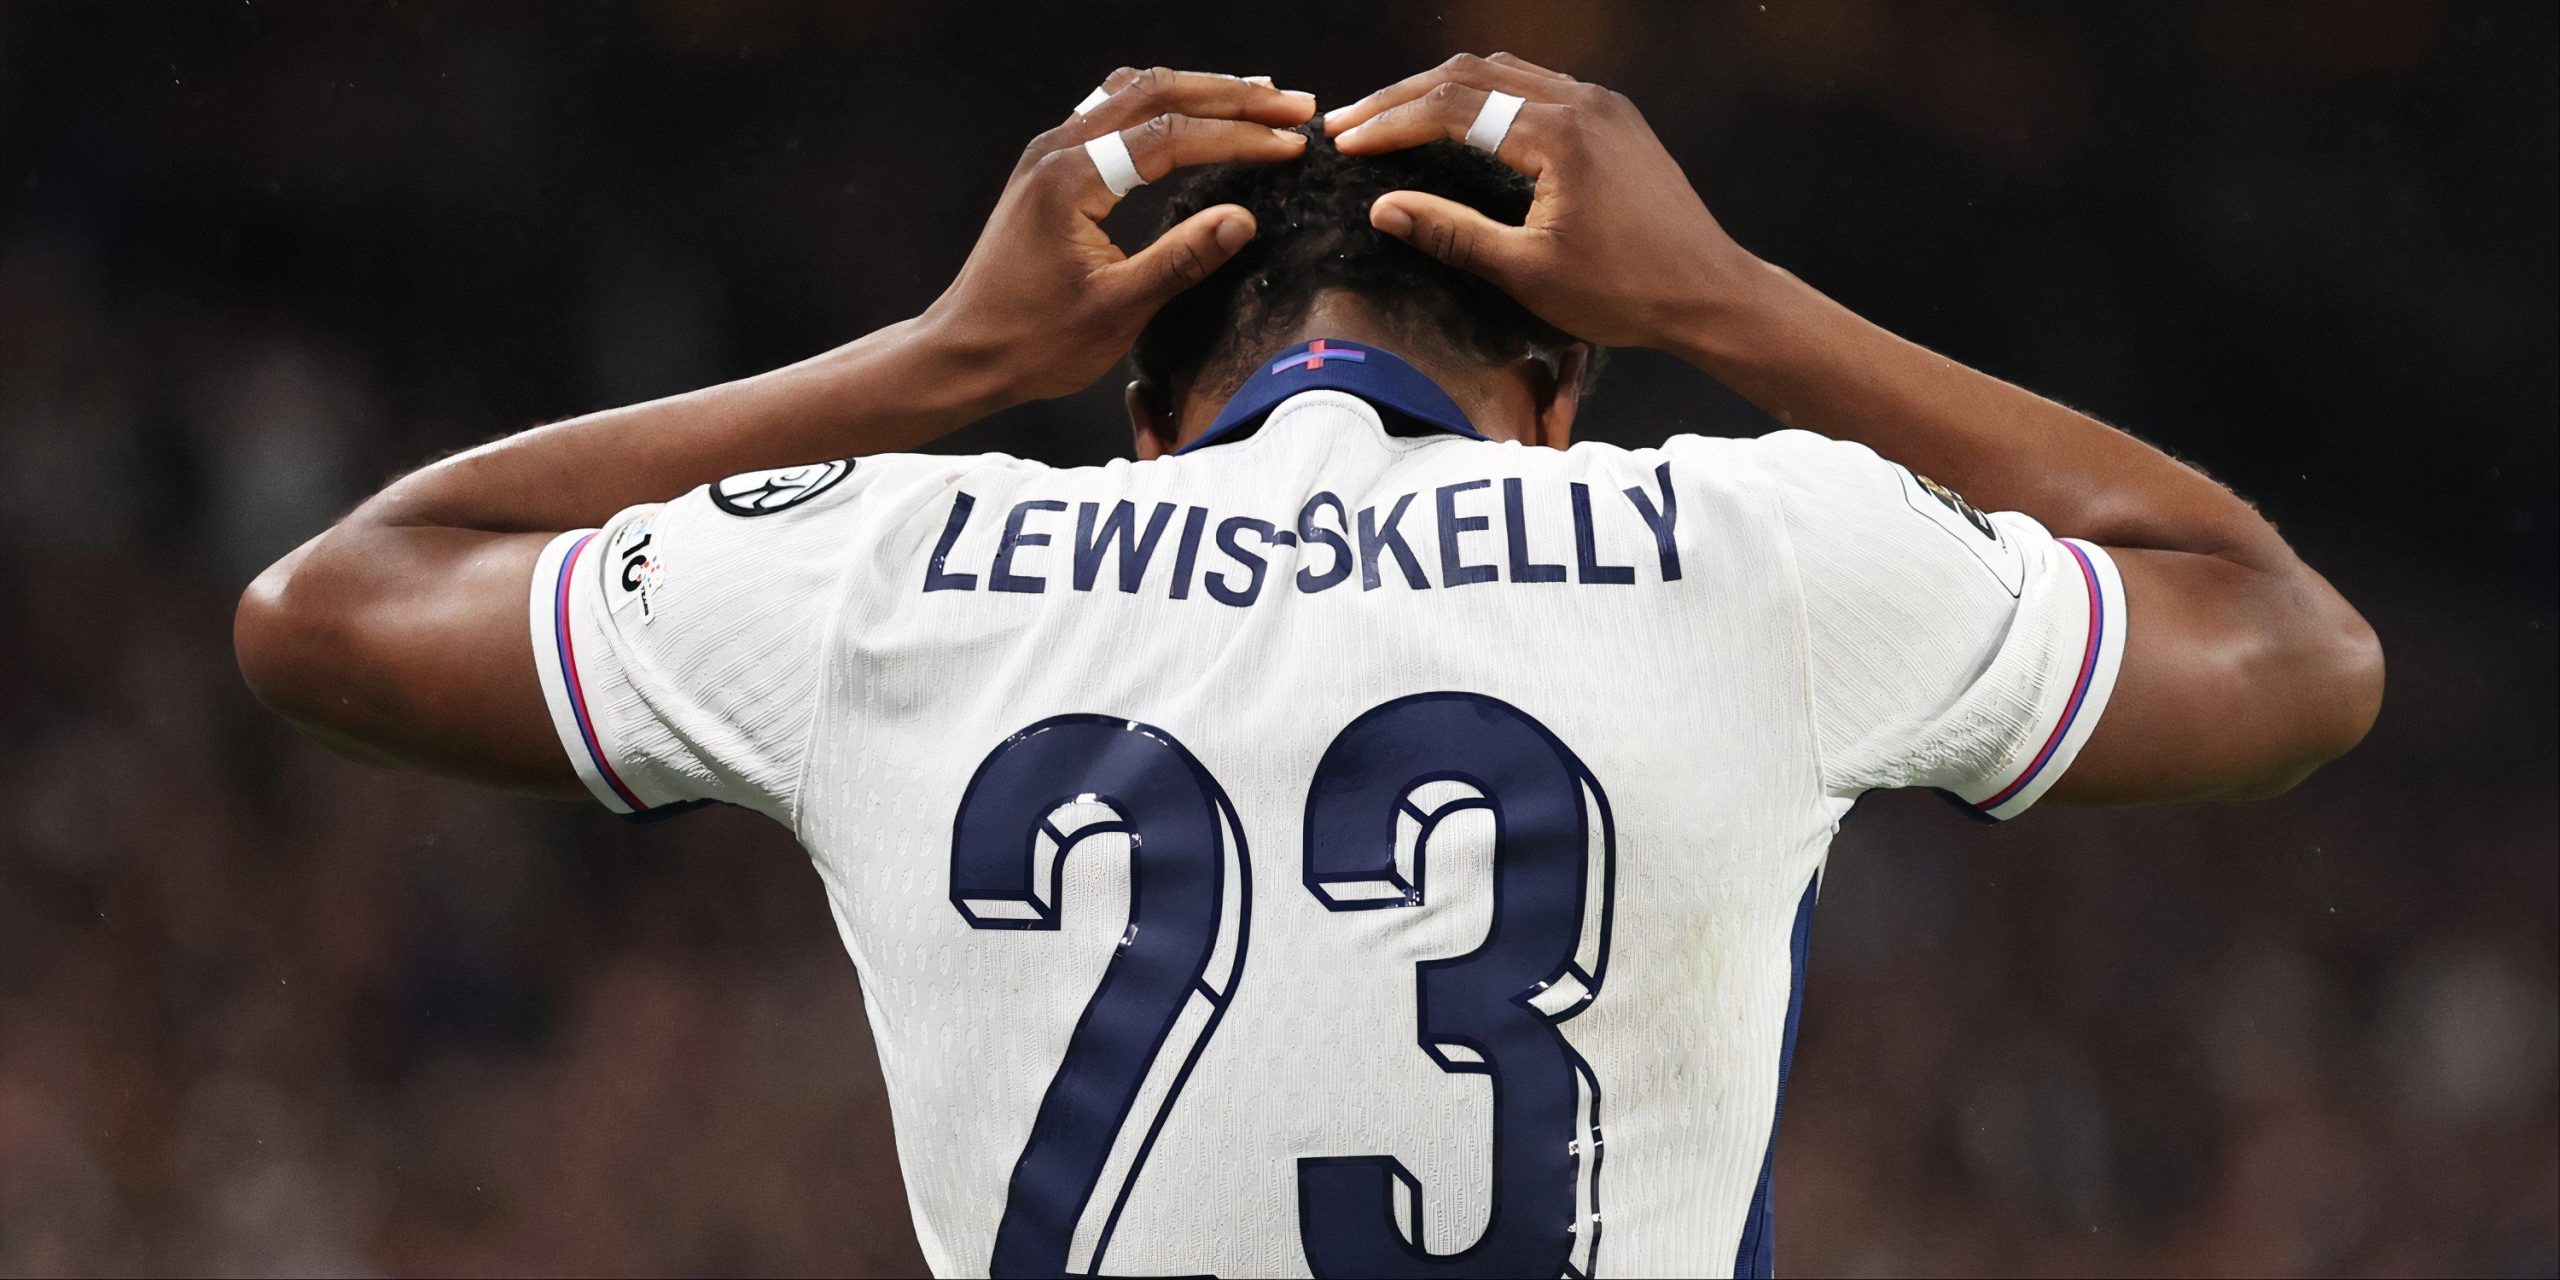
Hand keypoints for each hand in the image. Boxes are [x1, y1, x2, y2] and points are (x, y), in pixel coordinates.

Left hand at [919, 68, 1314, 402]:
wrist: (964, 352)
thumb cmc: (1034, 342)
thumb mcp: (1117, 310)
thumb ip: (1181, 259)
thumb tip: (1244, 218)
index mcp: (1072, 179)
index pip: (1171, 135)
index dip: (1239, 135)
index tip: (1291, 143)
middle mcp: (1057, 149)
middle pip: (1156, 93)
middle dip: (1231, 95)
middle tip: (1293, 105)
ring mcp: (1049, 153)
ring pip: (1133, 93)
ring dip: (1199, 91)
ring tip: (1258, 98)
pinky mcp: (1049, 168)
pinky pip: (1113, 112)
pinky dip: (1163, 106)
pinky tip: (1194, 115)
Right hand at [1326, 54, 1763, 349]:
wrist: (1711, 294)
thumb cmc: (1625, 293)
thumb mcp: (1528, 272)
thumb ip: (1452, 232)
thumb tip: (1383, 208)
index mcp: (1559, 134)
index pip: (1453, 106)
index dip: (1390, 123)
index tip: (1345, 142)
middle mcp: (1582, 102)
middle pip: (1473, 74)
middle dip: (1404, 96)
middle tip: (1351, 122)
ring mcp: (1603, 105)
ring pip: (1505, 71)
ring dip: (1443, 89)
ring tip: (1393, 115)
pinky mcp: (1615, 119)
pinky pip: (1538, 85)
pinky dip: (1488, 95)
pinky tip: (1462, 120)